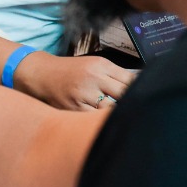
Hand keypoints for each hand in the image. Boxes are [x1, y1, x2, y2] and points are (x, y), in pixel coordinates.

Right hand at [18, 53, 134, 110]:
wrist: (42, 74)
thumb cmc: (71, 71)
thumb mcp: (93, 65)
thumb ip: (115, 75)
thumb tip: (140, 86)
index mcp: (101, 65)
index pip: (130, 80)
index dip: (140, 91)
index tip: (144, 98)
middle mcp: (94, 78)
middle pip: (124, 95)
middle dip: (130, 104)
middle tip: (136, 111)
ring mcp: (83, 94)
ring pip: (110, 110)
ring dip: (115, 114)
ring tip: (120, 119)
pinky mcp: (74, 108)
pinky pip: (94, 119)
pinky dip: (99, 121)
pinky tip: (101, 122)